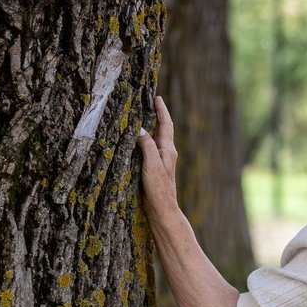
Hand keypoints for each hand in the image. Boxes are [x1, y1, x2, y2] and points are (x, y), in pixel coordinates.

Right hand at [136, 95, 178, 213]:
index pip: (166, 125)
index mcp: (168, 150)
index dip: (161, 110)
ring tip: (144, 117)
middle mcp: (167, 154)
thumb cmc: (159, 188)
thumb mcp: (152, 164)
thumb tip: (140, 129)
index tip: (157, 97)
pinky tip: (138, 142)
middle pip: (163, 130)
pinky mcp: (155, 169)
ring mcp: (161, 161)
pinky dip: (145, 141)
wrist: (162, 210)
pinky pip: (150, 149)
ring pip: (157, 139)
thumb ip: (147, 145)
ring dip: (152, 127)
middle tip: (150, 103)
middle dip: (157, 116)